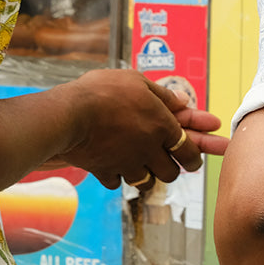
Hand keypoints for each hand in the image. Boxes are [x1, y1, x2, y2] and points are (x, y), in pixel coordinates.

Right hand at [54, 69, 224, 189]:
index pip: (189, 152)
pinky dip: (116, 175)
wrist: (70, 112)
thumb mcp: (137, 82)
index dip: (194, 158)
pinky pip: (117, 182)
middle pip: (170, 174)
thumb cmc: (104, 90)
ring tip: (136, 162)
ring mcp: (127, 163)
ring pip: (146, 182)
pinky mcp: (105, 172)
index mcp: (162, 126)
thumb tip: (183, 101)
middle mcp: (149, 149)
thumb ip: (162, 94)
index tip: (193, 161)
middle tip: (162, 161)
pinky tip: (111, 163)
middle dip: (168, 169)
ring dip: (144, 174)